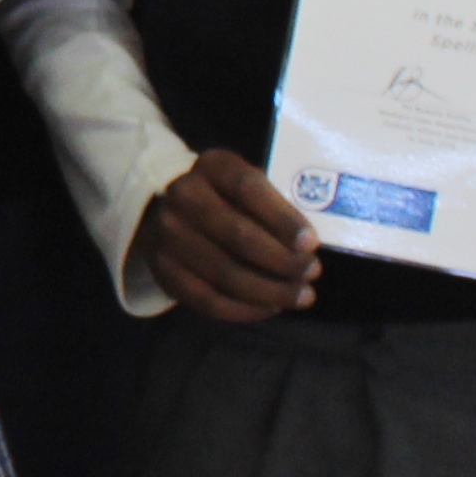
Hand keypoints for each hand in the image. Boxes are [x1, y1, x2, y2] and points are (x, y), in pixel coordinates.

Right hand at [136, 149, 318, 321]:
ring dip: (270, 290)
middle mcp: (183, 196)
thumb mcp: (249, 183)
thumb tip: (307, 247)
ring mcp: (167, 235)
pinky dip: (245, 309)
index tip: (311, 244)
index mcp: (212, 166)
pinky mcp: (163, 271)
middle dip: (282, 260)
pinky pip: (207, 300)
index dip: (282, 218)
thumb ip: (274, 205)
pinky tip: (271, 307)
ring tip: (301, 296)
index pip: (248, 188)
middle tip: (312, 273)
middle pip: (237, 234)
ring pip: (225, 273)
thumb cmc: (228, 197)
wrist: (169, 210)